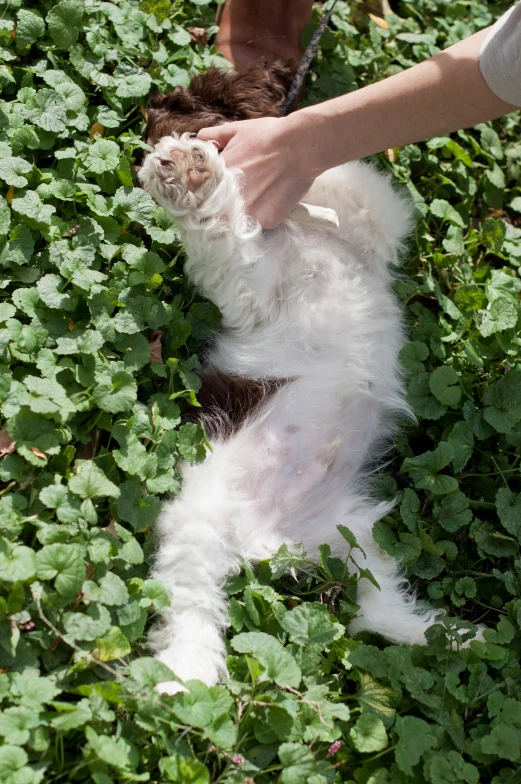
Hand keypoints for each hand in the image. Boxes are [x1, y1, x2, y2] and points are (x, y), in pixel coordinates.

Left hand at [198, 116, 315, 228]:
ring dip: (243, 215)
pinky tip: (271, 202)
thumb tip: (200, 138)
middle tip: (239, 198)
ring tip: (256, 200)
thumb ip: (215, 137)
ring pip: (239, 222)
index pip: (203, 198)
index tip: (215, 195)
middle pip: (220, 214)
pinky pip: (259, 225)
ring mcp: (247, 213)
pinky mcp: (265, 222)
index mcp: (217, 180)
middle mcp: (228, 201)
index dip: (208, 197)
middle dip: (225, 208)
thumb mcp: (237, 130)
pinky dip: (263, 216)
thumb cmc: (269, 136)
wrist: (300, 147)